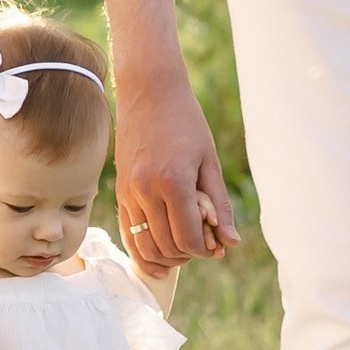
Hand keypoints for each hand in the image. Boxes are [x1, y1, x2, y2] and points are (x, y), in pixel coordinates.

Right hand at [113, 74, 239, 270]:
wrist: (149, 92)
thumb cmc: (186, 122)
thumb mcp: (210, 162)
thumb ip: (220, 205)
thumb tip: (230, 243)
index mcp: (173, 182)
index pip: (187, 238)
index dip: (204, 250)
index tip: (215, 245)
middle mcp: (145, 190)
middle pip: (166, 246)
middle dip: (187, 255)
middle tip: (203, 246)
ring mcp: (128, 192)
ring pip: (143, 245)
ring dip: (164, 257)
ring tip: (183, 251)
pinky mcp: (119, 191)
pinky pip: (128, 232)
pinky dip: (143, 249)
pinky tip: (159, 255)